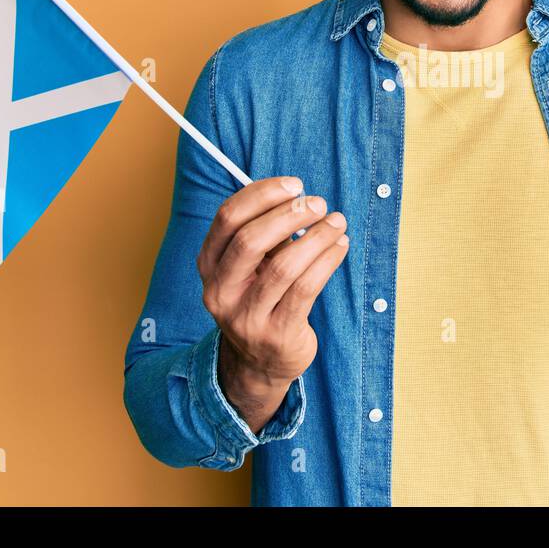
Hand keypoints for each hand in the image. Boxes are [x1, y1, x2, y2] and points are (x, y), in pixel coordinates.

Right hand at [195, 176, 348, 432]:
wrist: (259, 362)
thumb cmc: (261, 297)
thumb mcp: (251, 267)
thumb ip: (265, 234)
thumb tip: (299, 197)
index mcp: (209, 264)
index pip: (228, 218)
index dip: (262, 195)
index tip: (294, 185)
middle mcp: (220, 291)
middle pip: (250, 240)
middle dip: (289, 215)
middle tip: (318, 204)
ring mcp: (246, 316)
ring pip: (284, 266)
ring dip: (316, 237)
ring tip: (337, 222)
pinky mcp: (277, 334)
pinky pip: (306, 289)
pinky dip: (326, 261)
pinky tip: (339, 247)